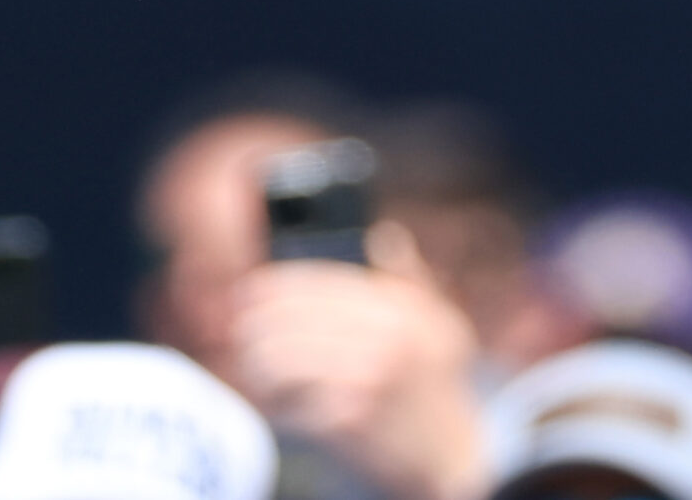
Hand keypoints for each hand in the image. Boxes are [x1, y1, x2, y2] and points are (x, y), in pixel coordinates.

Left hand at [225, 221, 487, 499]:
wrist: (452, 456)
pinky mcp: (349, 420)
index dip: (276, 284)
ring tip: (251, 366)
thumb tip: (384, 235)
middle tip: (239, 331)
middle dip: (257, 324)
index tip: (247, 290)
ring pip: (285, 360)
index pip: (322, 284)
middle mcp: (385, 340)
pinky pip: (292, 403)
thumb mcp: (440, 324)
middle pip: (296, 319)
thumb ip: (411, 279)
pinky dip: (276, 403)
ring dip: (258, 363)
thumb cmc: (439, 388)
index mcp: (401, 309)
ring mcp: (366, 380)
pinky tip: (274, 402)